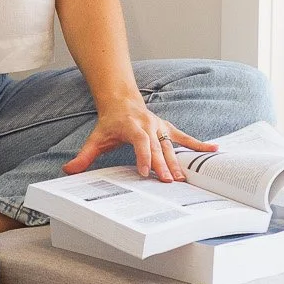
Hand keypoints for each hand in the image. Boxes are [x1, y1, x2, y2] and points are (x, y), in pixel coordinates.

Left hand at [62, 90, 214, 183]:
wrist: (121, 101)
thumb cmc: (110, 123)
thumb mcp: (95, 138)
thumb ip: (84, 156)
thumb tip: (68, 170)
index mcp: (132, 127)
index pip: (140, 142)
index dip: (143, 156)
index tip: (144, 172)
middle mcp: (148, 126)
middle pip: (157, 147)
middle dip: (163, 164)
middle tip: (169, 182)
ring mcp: (160, 127)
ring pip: (170, 146)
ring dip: (178, 162)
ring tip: (185, 178)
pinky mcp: (167, 129)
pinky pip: (185, 138)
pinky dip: (199, 144)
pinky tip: (214, 150)